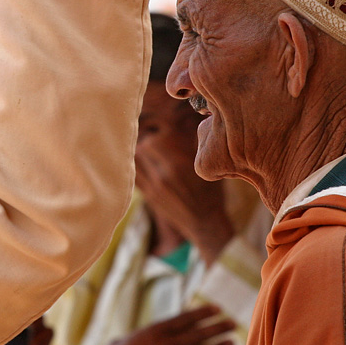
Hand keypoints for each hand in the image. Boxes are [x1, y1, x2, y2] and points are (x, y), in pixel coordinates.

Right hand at [104, 304, 233, 344]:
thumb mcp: (123, 341)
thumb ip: (136, 338)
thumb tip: (134, 340)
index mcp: (157, 331)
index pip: (186, 318)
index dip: (203, 313)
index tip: (217, 309)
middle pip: (200, 334)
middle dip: (217, 328)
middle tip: (232, 324)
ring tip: (231, 343)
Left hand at [134, 115, 233, 264]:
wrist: (204, 223)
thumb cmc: (211, 191)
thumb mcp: (206, 165)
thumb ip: (193, 144)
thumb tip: (185, 121)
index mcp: (180, 164)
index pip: (159, 138)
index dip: (161, 132)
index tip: (167, 131)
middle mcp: (164, 175)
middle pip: (144, 147)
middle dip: (150, 141)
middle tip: (157, 140)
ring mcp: (154, 186)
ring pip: (136, 160)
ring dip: (140, 152)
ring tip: (149, 151)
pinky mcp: (148, 196)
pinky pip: (134, 175)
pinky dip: (136, 165)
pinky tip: (143, 164)